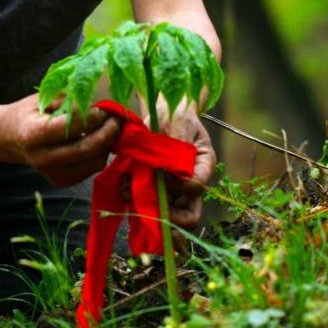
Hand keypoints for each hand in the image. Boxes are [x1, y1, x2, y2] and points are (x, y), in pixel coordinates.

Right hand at [0, 94, 121, 186]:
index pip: (70, 128)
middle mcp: (41, 158)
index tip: (104, 107)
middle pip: (85, 150)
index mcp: (33, 134)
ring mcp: (50, 173)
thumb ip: (68, 101)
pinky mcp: (60, 181)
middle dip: (107, 133)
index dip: (92, 117)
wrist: (9, 138)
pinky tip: (98, 140)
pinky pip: (90, 170)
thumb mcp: (42, 99)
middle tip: (118, 118)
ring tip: (110, 127)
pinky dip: (99, 155)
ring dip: (106, 145)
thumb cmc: (27, 113)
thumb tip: (99, 103)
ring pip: (92, 163)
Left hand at [120, 97, 214, 230]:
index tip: (160, 174)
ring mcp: (173, 189)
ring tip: (128, 190)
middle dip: (166, 216)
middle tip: (145, 205)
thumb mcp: (180, 121)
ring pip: (166, 215)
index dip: (177, 187)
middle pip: (187, 216)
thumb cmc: (175, 113)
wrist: (162, 110)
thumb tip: (171, 170)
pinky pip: (146, 203)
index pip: (195, 188)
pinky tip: (124, 182)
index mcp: (202, 166)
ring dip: (145, 208)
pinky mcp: (155, 187)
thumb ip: (179, 144)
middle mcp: (190, 183)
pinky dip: (133, 197)